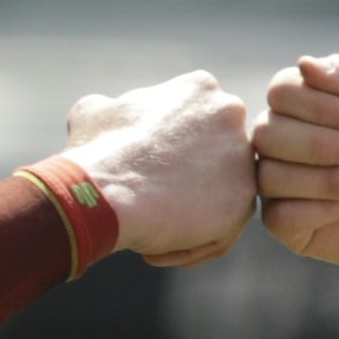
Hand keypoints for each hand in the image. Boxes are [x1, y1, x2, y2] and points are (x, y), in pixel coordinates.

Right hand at [66, 72, 253, 266]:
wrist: (101, 194)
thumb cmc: (95, 152)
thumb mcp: (95, 114)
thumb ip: (116, 109)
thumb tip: (106, 111)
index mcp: (200, 89)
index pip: (198, 130)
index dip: (168, 160)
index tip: (143, 177)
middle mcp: (231, 114)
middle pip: (215, 165)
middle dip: (184, 190)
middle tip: (150, 207)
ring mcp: (242, 157)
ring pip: (219, 201)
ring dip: (185, 223)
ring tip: (149, 236)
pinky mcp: (242, 199)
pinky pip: (222, 232)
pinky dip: (190, 246)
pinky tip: (155, 250)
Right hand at [252, 54, 338, 266]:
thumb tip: (304, 63)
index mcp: (298, 105)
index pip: (280, 91)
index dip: (315, 104)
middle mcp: (279, 142)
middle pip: (266, 134)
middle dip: (317, 143)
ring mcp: (278, 184)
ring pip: (270, 176)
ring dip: (324, 179)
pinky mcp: (286, 224)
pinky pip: (280, 216)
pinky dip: (321, 209)